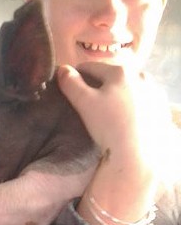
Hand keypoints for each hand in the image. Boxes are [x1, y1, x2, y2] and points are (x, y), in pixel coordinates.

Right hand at [57, 62, 170, 224]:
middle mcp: (141, 75)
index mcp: (120, 71)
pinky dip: (130, 105)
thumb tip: (62, 68)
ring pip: (125, 88)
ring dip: (114, 95)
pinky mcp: (162, 108)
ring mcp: (154, 92)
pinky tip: (124, 120)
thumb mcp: (84, 102)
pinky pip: (139, 100)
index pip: (89, 67)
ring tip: (107, 114)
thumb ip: (70, 83)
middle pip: (109, 76)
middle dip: (97, 86)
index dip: (76, 77)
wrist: (140, 157)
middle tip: (88, 106)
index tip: (70, 91)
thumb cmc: (109, 126)